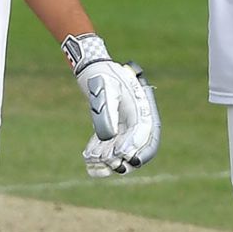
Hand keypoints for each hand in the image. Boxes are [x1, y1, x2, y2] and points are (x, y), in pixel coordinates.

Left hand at [62, 34, 160, 176]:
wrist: (94, 69)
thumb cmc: (104, 76)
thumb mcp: (107, 91)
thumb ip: (109, 114)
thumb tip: (109, 137)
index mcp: (141, 110)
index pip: (144, 135)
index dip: (135, 148)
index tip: (123, 155)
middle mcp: (135, 121)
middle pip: (135, 148)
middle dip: (122, 159)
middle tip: (109, 162)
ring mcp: (123, 126)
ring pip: (119, 150)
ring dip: (107, 159)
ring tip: (93, 160)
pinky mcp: (110, 128)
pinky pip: (107, 145)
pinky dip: (98, 153)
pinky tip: (88, 157)